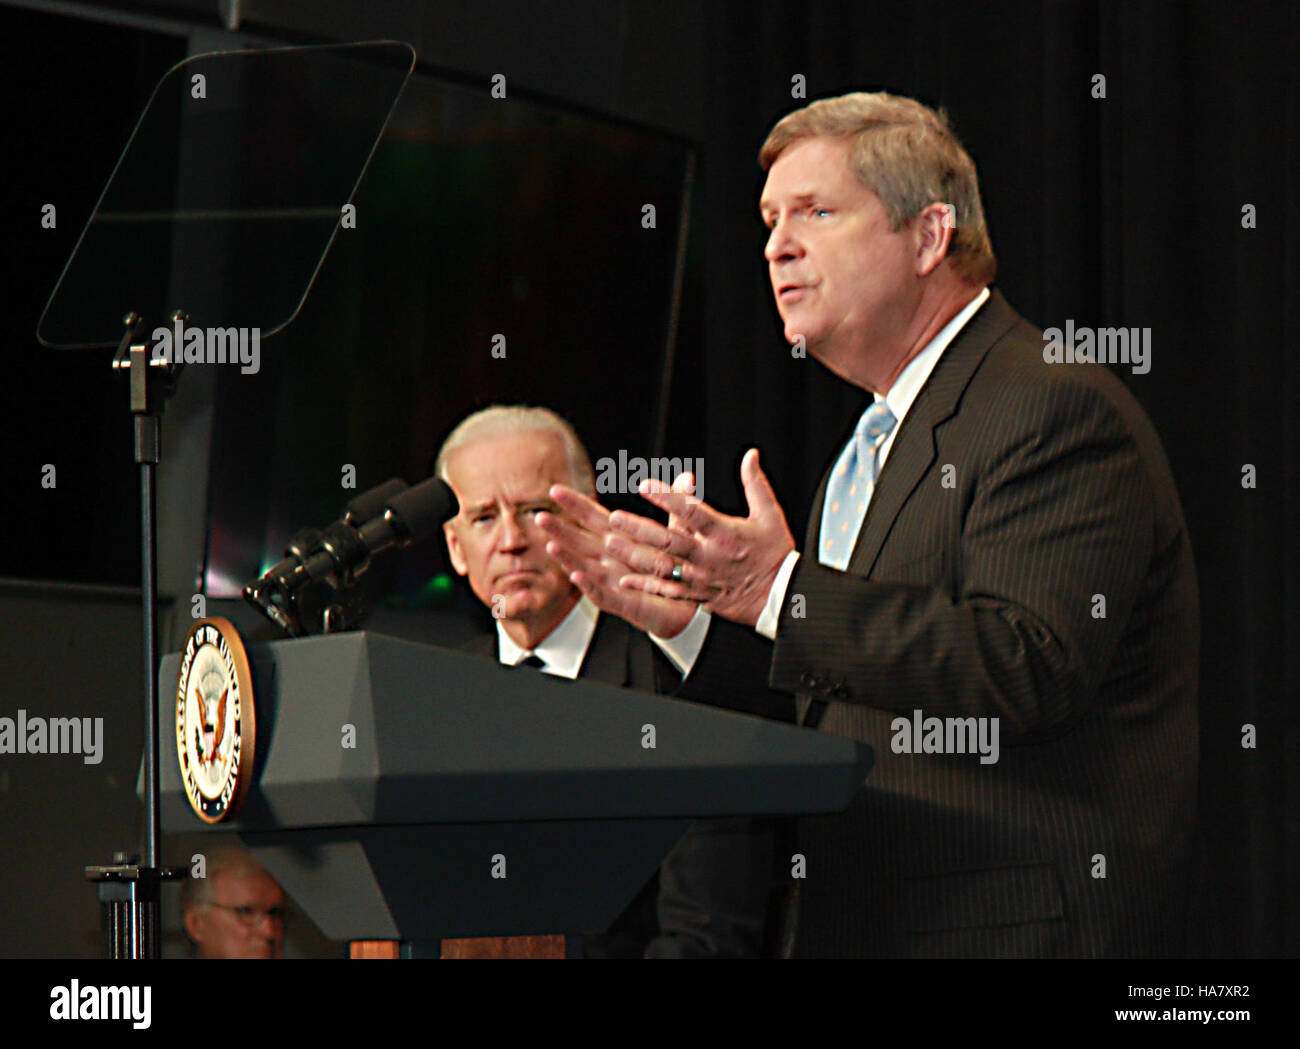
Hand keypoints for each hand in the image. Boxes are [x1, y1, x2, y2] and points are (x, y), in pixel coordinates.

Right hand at [537, 473, 699, 638]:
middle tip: (539, 516)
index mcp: (620, 539)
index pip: (593, 518)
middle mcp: (610, 560)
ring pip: (585, 567)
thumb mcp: (678, 534)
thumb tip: (687, 476)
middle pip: (580, 542)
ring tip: (551, 545)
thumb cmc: (676, 568)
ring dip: (567, 557)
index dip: (575, 505)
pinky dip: (588, 586)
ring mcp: (613, 582)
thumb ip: (678, 505)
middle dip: (560, 530)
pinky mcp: (623, 603)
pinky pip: (602, 594)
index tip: (555, 489)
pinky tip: (576, 575)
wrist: (688, 606)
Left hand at [606, 448, 795, 628]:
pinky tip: (622, 580)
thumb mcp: (770, 515)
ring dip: (634, 555)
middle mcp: (709, 556)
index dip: (667, 497)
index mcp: (725, 534)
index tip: (645, 484)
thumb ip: (755, 483)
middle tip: (614, 517)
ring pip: (662, 567)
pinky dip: (644, 586)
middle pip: (669, 541)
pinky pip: (667, 592)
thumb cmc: (776, 554)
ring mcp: (701, 578)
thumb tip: (750, 454)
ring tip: (610, 543)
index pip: (692, 512)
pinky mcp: (698, 595)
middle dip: (639, 529)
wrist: (782, 598)